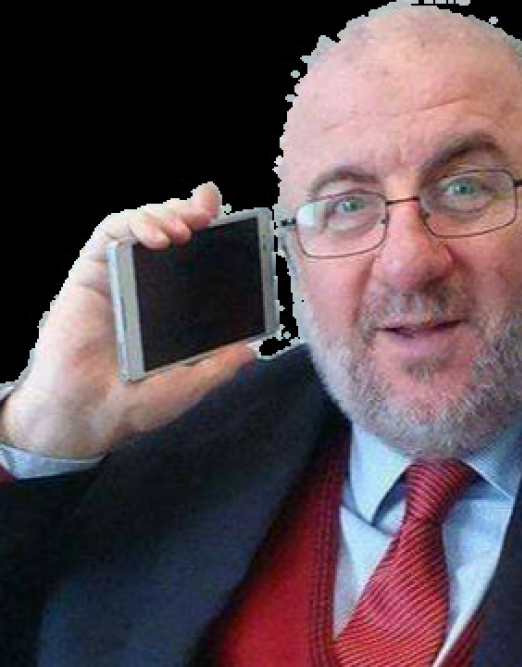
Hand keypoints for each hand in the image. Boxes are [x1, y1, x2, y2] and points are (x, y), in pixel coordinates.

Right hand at [1, 183, 255, 457]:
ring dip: (165, 213)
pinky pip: (109, 233)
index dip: (210, 236)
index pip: (193, 260)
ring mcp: (117, 277)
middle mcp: (144, 287)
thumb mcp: (189, 385)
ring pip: (140, 224)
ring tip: (185, 227)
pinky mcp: (90, 273)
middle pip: (169, 231)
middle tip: (210, 211)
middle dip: (190, 212)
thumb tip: (250, 349)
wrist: (88, 417)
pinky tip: (157, 237)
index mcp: (169, 308)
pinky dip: (134, 223)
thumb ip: (218, 366)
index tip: (233, 222)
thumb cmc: (133, 405)